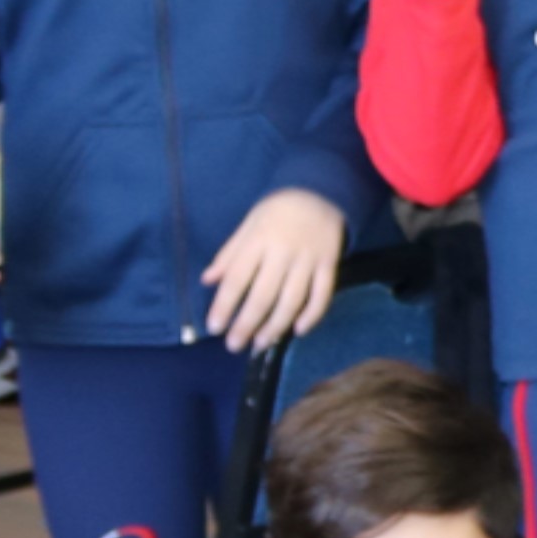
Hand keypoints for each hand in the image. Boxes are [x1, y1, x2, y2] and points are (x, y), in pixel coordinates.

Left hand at [201, 187, 344, 352]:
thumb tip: (207, 280)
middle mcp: (282, 252)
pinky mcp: (329, 264)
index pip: (237, 278)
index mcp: (258, 241)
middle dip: (247, 324)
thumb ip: (229, 254)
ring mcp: (308, 259)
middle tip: (234, 345)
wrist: (321, 191)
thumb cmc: (277, 212)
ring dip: (276, 326)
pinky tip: (298, 330)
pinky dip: (312, 315)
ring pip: (292, 300)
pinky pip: (322, 295)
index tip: (215, 327)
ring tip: (261, 343)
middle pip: (263, 295)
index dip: (224, 305)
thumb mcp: (248, 225)